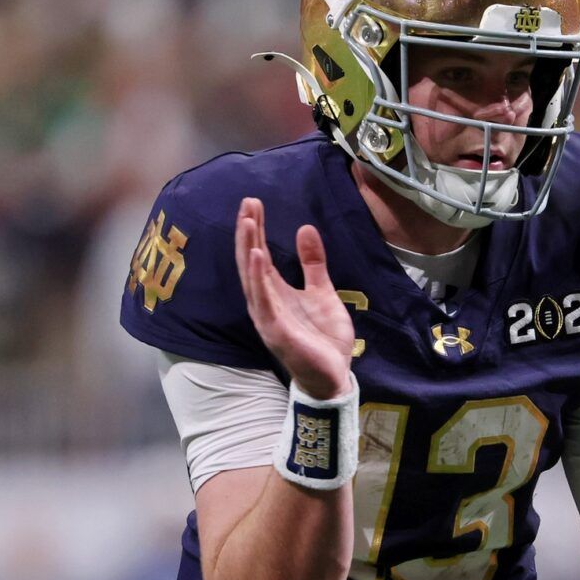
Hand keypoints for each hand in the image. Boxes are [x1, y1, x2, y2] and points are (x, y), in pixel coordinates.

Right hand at [235, 196, 355, 398]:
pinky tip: (257, 257)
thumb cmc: (323, 339)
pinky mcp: (277, 332)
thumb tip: (305, 228)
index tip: (252, 202)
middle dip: (247, 232)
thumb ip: (313, 263)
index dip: (255, 229)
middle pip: (250, 262)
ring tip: (246, 221)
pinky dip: (258, 279)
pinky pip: (264, 302)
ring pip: (252, 279)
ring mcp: (268, 318)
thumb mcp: (322, 292)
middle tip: (246, 202)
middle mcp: (265, 303)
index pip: (259, 255)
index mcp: (275, 293)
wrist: (333, 377)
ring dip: (248, 249)